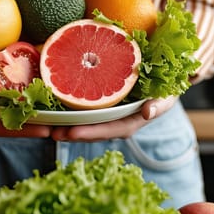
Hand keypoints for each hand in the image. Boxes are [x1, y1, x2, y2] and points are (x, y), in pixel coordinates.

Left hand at [50, 96, 176, 141]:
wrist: (162, 80)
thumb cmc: (164, 88)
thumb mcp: (167, 95)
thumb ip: (160, 104)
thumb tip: (148, 113)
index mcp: (130, 123)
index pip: (110, 130)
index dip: (92, 132)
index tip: (73, 133)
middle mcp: (116, 123)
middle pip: (92, 130)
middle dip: (73, 132)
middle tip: (52, 132)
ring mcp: (107, 116)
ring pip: (85, 123)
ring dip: (67, 125)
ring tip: (47, 125)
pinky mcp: (100, 107)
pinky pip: (84, 112)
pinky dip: (69, 111)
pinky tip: (53, 107)